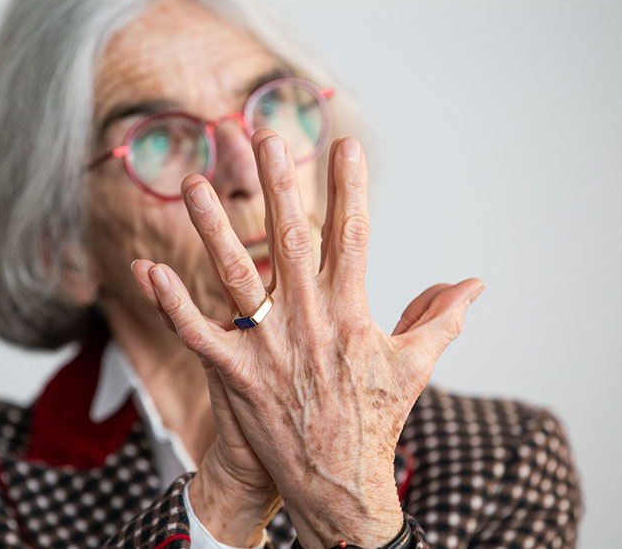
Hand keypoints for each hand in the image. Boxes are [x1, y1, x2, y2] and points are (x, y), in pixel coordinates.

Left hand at [139, 130, 483, 547]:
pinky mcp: (236, 374)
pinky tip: (146, 267)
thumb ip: (442, 318)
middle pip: (291, 238)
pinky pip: (197, 332)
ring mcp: (268, 346)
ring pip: (235, 274)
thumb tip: (474, 282)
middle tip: (264, 136)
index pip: (352, 235)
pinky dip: (171, 301)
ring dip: (213, 227)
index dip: (349, 188)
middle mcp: (308, 319)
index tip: (345, 145)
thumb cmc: (377, 421)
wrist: (340, 486)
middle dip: (278, 184)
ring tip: (193, 184)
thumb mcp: (415, 366)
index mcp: (352, 312)